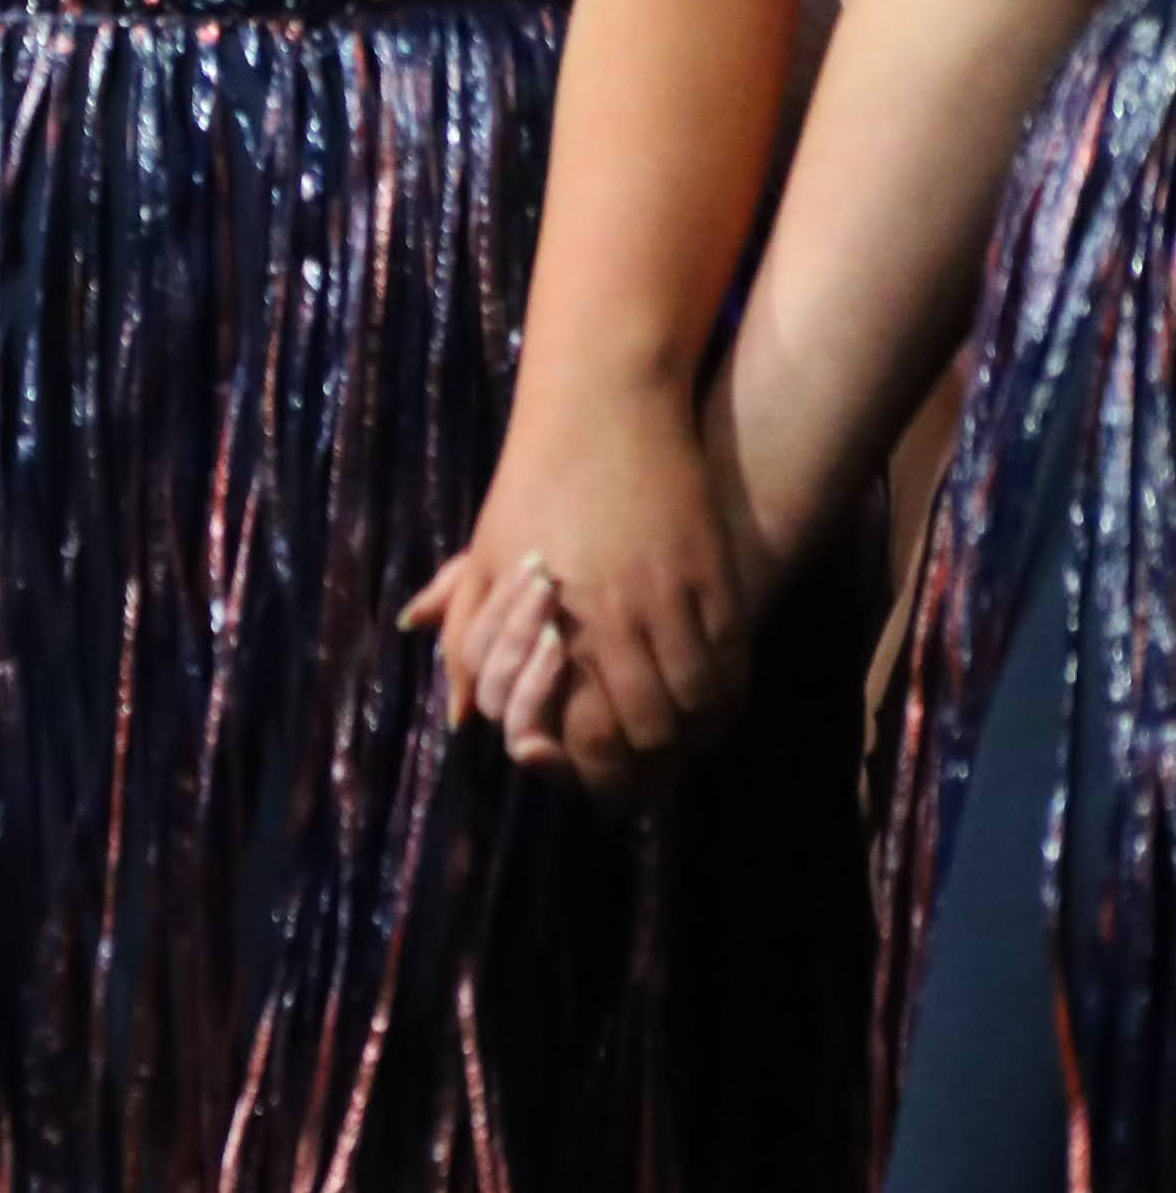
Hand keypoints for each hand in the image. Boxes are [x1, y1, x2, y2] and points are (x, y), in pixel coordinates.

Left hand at [403, 387, 746, 801]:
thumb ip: (469, 639)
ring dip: (693, 736)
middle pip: (651, 730)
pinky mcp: (715, 576)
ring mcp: (673, 598)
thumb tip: (461, 715)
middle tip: (648, 781)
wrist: (604, 407)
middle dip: (650, 766)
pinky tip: (714, 703)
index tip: (597, 785)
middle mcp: (616, 619)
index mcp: (554, 622)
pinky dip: (726, 693)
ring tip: (683, 748)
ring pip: (699, 702)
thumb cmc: (532, 483)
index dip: (596, 771)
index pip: (586, 732)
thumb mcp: (485, 558)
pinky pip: (733, 659)